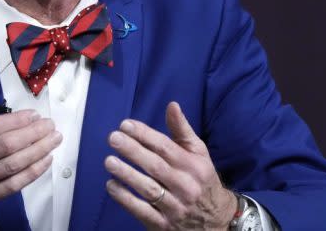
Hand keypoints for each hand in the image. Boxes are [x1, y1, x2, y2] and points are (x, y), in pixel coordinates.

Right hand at [0, 67, 60, 229]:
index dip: (15, 122)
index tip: (33, 114)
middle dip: (33, 135)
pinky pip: (8, 188)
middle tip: (50, 125)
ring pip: (11, 168)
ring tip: (53, 140)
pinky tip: (43, 163)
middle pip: (5, 148)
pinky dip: (29, 175)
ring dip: (37, 153)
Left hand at [104, 102, 237, 229]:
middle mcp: (185, 186)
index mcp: (193, 166)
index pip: (166, 147)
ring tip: (109, 161)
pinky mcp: (163, 224)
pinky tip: (112, 185)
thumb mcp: (199, 154)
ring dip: (127, 174)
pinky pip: (142, 211)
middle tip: (113, 138)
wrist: (216, 221)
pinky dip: (125, 199)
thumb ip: (182, 130)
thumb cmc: (202, 180)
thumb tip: (172, 105)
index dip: (145, 135)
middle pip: (156, 166)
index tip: (126, 125)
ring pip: (148, 189)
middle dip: (133, 151)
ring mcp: (174, 207)